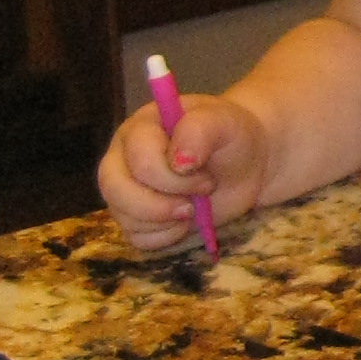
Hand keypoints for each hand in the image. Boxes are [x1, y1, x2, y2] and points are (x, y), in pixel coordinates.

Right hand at [97, 92, 267, 252]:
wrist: (245, 164)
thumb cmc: (230, 137)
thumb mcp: (223, 122)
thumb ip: (199, 130)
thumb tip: (179, 161)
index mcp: (140, 129)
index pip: (140, 159)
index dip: (173, 177)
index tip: (205, 177)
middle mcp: (123, 158)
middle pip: (115, 188)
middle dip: (160, 203)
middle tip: (194, 202)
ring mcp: (126, 189)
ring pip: (123, 216)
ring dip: (164, 220)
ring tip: (192, 208)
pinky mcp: (137, 217)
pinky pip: (136, 237)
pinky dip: (165, 236)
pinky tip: (185, 222)